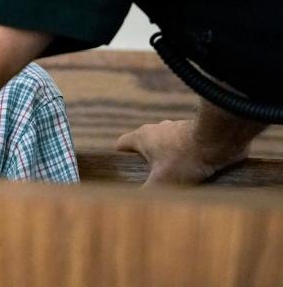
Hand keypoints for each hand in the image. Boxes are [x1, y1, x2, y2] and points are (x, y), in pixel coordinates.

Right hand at [115, 119, 249, 184]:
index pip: (121, 145)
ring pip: (164, 147)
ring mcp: (175, 129)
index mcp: (142, 136)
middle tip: (151, 182)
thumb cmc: (185, 158)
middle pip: (144, 148)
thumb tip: (135, 208)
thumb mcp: (162, 181)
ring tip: (175, 180)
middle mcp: (156, 129)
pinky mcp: (193, 134)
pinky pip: (183, 147)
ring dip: (167, 161)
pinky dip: (185, 159)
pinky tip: (193, 173)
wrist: (217, 140)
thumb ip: (147, 194)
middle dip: (147, 165)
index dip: (119, 159)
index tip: (123, 174)